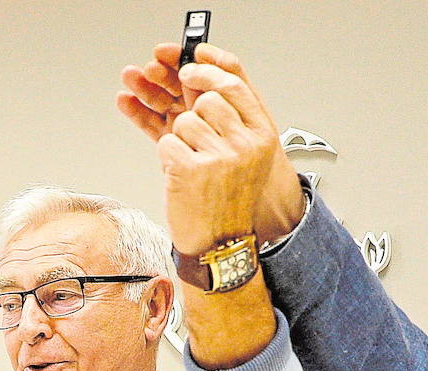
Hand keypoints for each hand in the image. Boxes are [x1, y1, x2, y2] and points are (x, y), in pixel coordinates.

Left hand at [117, 44, 305, 254]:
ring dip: (180, 141)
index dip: (206, 71)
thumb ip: (230, 119)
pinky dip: (167, 159)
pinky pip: (166, 142)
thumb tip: (199, 77)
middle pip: (206, 99)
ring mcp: (219, 157)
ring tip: (194, 166)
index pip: (233, 85)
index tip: (189, 68)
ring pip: (183, 121)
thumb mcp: (245, 156)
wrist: (221, 245)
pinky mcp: (190, 169)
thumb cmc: (228, 200)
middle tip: (196, 139)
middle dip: (193, 116)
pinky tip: (183, 176)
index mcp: (262, 136)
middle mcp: (245, 145)